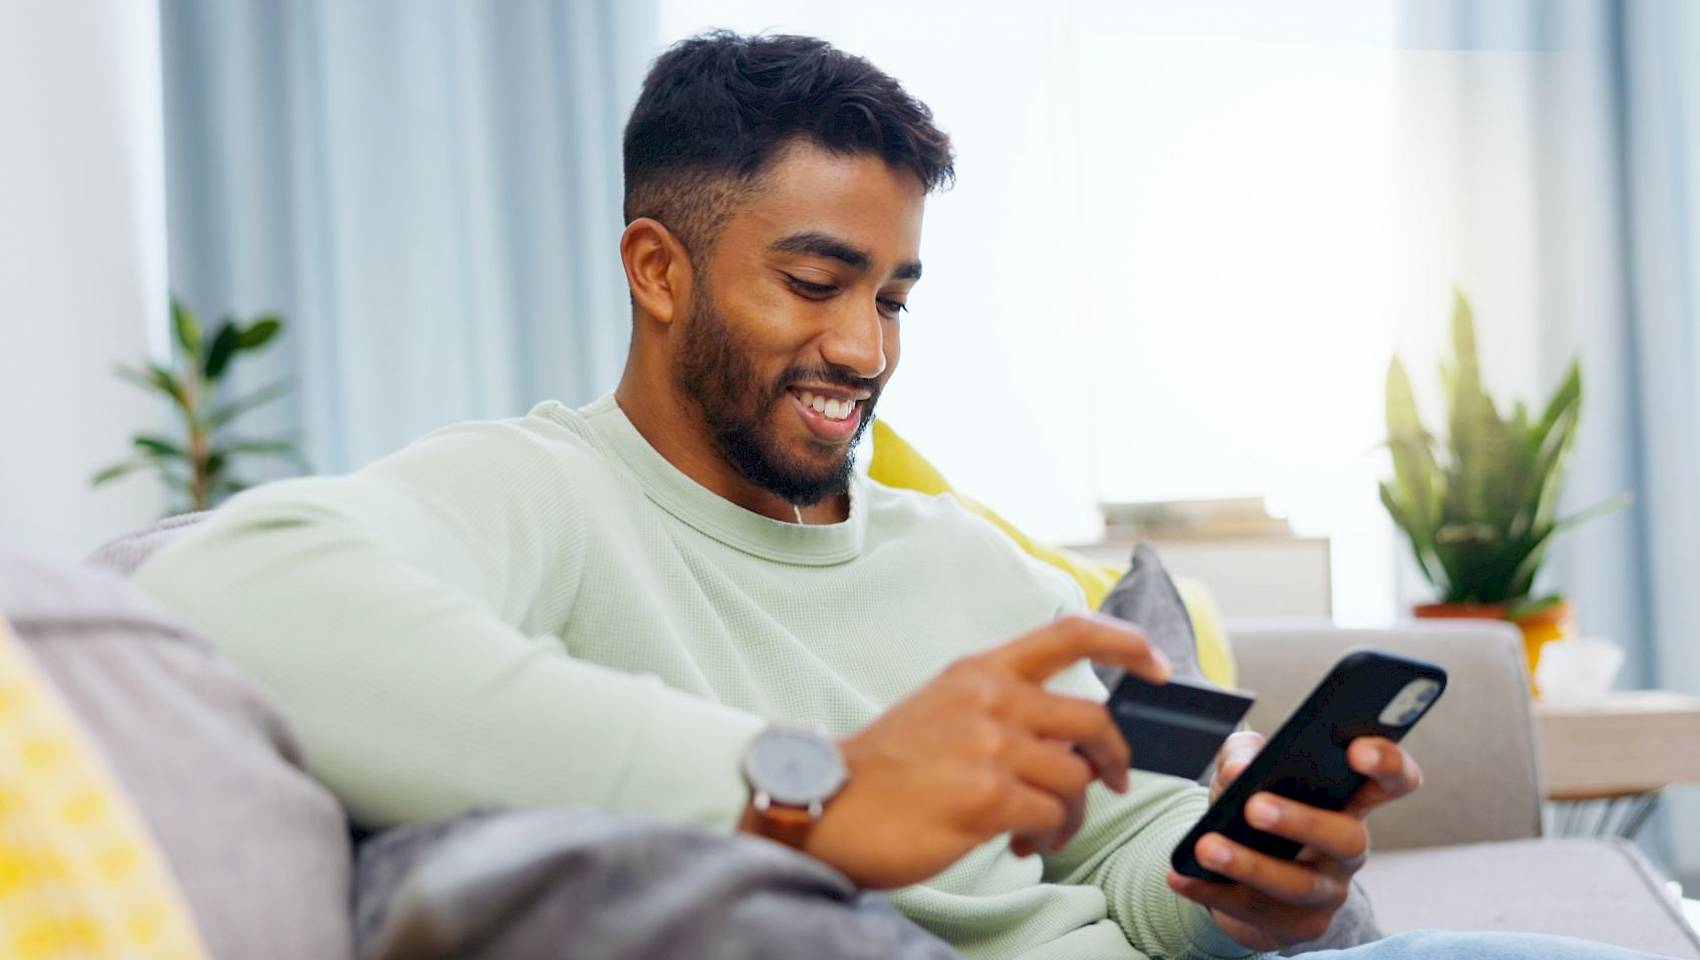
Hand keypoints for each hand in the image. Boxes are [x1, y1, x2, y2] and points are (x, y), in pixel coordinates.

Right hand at [797, 614, 1170, 889]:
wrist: (828, 804)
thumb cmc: (886, 767)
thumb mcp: (944, 707)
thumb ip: (1002, 706)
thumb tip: (1068, 741)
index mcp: (980, 670)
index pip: (1071, 633)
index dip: (1127, 644)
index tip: (1160, 664)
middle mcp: (990, 698)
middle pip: (1094, 720)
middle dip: (1116, 758)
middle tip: (1113, 782)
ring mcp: (991, 747)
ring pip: (1078, 779)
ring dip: (1073, 814)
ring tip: (1043, 832)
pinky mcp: (988, 797)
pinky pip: (1053, 818)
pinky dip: (1048, 839)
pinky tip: (1019, 846)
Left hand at [1167, 731, 1423, 949]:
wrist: (1242, 875)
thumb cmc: (1253, 806)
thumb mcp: (1247, 770)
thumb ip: (1245, 754)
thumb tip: (1240, 771)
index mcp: (1350, 800)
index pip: (1394, 781)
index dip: (1387, 764)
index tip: (1355, 749)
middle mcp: (1349, 848)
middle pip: (1347, 838)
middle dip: (1302, 821)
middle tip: (1255, 805)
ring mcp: (1328, 892)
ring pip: (1297, 885)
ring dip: (1249, 865)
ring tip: (1206, 846)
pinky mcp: (1297, 926)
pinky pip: (1254, 911)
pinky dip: (1212, 891)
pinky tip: (1181, 875)